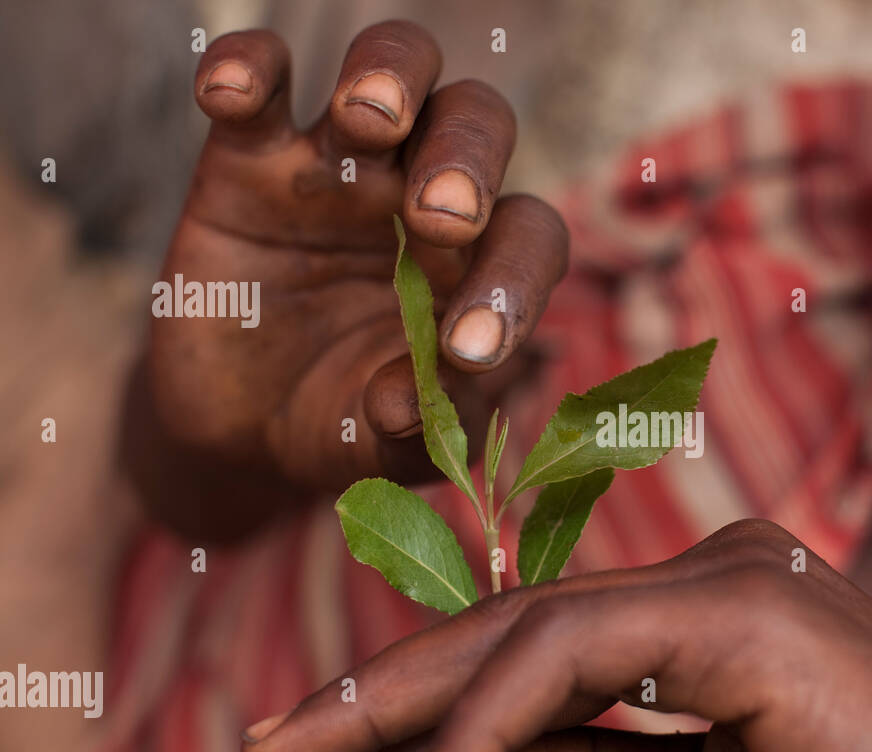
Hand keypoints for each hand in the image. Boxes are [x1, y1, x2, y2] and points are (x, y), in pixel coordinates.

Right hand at [148, 21, 566, 491]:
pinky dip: (245, 65)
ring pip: (392, 68)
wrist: (243, 430)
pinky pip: (257, 82)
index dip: (514, 283)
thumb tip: (410, 403)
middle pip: (475, 123)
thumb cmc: (345, 426)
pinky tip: (227, 95)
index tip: (471, 350)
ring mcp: (340, 169)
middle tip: (439, 215)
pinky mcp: (250, 159)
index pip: (526, 238)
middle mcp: (423, 198)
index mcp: (479, 264)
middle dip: (467, 157)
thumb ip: (413, 430)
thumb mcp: (384, 448)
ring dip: (389, 75)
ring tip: (368, 119)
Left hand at [240, 519, 871, 751]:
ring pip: (529, 635)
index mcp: (716, 616)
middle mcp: (720, 574)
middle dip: (388, 696)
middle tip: (276, 748)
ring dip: (412, 716)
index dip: (436, 717)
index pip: (546, 656)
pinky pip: (575, 660)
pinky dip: (488, 726)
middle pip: (517, 630)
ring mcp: (733, 581)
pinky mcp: (741, 609)